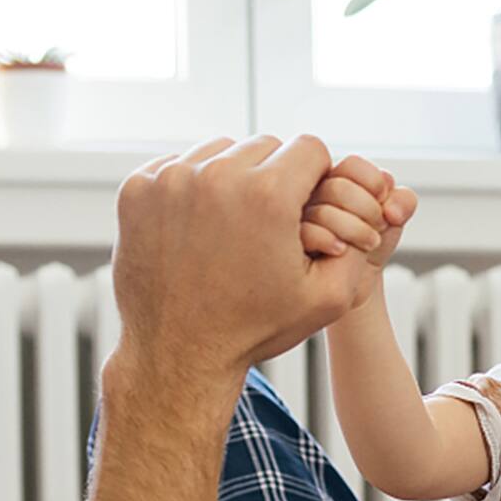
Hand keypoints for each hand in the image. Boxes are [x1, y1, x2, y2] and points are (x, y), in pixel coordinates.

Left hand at [111, 134, 361, 394]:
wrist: (178, 354)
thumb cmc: (254, 328)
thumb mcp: (328, 299)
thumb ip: (357, 245)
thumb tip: (362, 203)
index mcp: (267, 196)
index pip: (310, 148)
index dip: (317, 178)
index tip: (306, 207)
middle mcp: (216, 176)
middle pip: (265, 145)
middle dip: (276, 177)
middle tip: (270, 223)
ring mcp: (170, 178)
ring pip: (221, 151)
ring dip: (234, 178)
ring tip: (235, 225)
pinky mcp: (138, 188)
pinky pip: (180, 165)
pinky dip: (194, 188)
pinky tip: (200, 227)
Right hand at [300, 155, 418, 314]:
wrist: (349, 292)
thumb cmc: (366, 252)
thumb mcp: (390, 226)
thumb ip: (401, 203)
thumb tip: (392, 207)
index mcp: (334, 180)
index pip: (353, 166)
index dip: (375, 183)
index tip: (388, 209)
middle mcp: (310, 194)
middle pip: (338, 187)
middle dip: (369, 209)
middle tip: (379, 228)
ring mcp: (294, 217)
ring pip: (321, 211)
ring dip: (354, 229)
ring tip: (369, 244)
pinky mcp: (286, 243)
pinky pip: (305, 233)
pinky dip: (328, 241)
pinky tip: (341, 251)